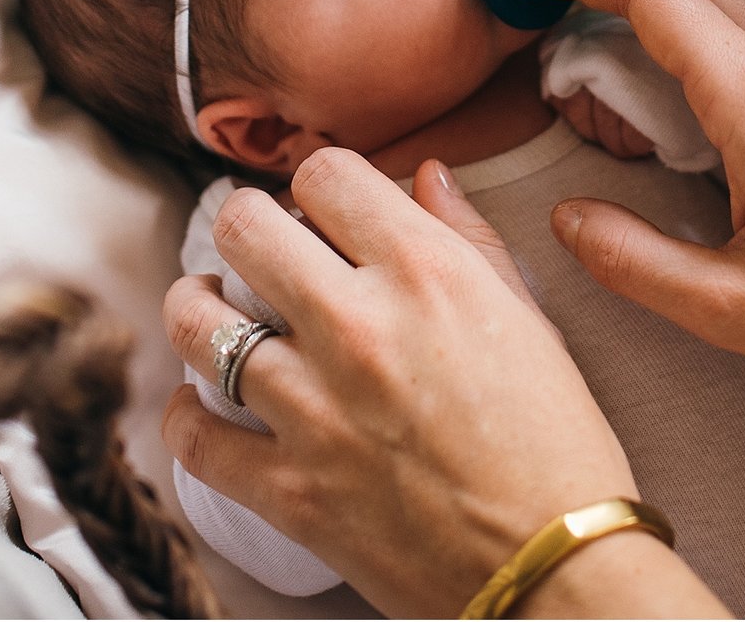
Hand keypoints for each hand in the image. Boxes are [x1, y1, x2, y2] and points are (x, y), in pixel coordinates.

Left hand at [161, 149, 717, 616]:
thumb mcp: (529, 320)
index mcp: (426, 271)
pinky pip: (193, 435)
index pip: (324, 173)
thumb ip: (468, 238)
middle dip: (246, 227)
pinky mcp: (288, 488)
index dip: (317, 185)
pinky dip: (187, 418)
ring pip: (196, 321)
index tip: (319, 211)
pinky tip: (204, 407)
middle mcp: (359, 324)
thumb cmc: (557, 445)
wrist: (557, 570)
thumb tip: (426, 175)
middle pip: (242, 225)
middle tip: (261, 252)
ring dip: (199, 308)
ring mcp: (314, 408)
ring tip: (213, 312)